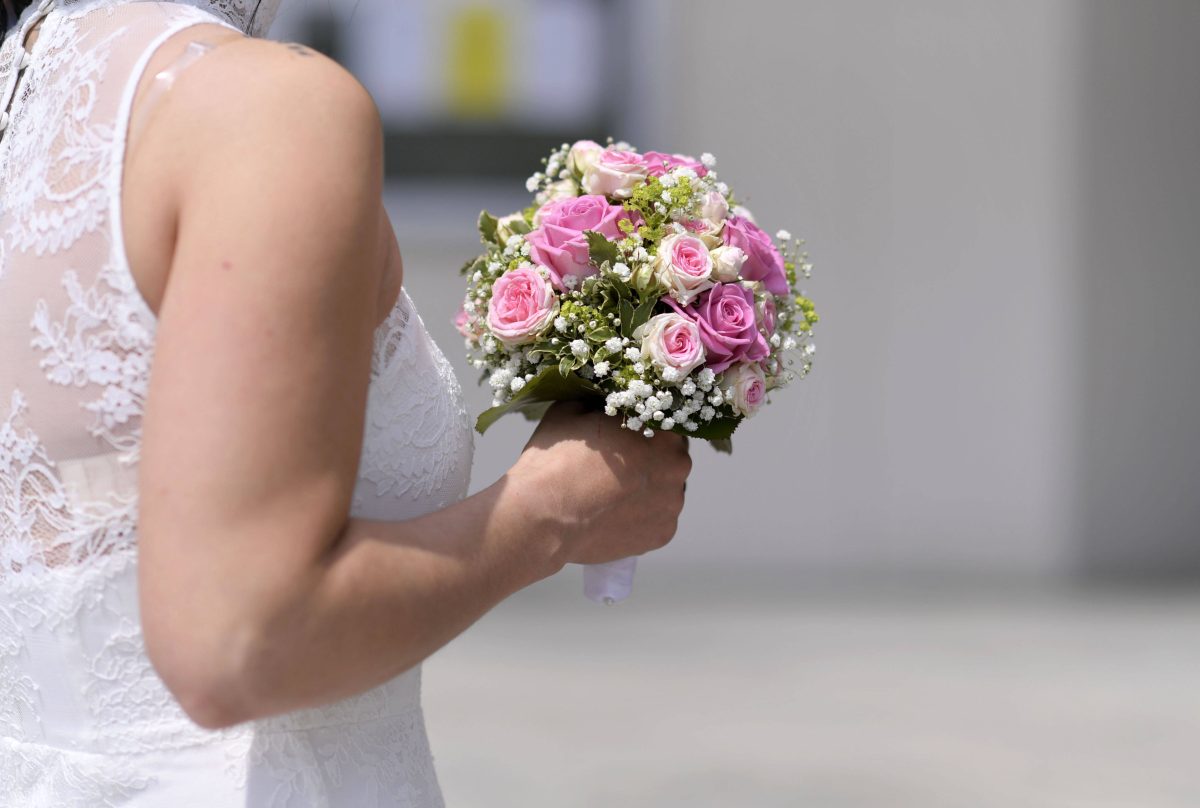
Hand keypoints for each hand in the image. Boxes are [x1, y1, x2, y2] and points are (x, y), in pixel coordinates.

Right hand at [508, 400, 691, 570]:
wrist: (542, 515)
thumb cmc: (556, 458)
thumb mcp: (573, 409)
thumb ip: (599, 401)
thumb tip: (602, 399)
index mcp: (663, 432)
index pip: (665, 422)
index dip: (643, 427)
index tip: (623, 436)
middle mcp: (677, 468)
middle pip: (669, 458)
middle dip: (648, 459)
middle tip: (614, 466)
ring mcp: (672, 505)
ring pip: (664, 490)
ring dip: (646, 489)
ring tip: (610, 493)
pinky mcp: (662, 535)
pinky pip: (656, 520)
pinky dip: (640, 517)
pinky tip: (613, 514)